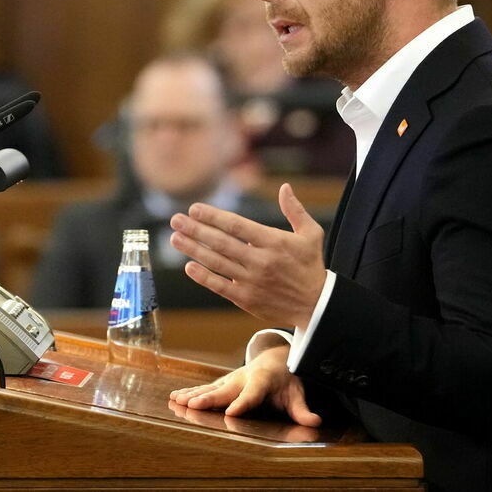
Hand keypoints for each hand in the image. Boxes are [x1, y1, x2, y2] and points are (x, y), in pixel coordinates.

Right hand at [168, 343, 321, 426]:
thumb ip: (303, 409)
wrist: (276, 358)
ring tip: (178, 400)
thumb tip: (316, 423)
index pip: (253, 394)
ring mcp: (231, 379)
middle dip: (209, 398)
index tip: (231, 413)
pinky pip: (205, 388)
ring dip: (193, 394)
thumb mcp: (298, 393)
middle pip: (225, 390)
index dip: (243, 403)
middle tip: (193, 405)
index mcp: (262, 381)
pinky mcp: (223, 382)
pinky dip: (189, 391)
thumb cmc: (287, 379)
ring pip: (211, 388)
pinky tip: (174, 397)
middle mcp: (243, 378)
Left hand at [170, 183, 325, 327]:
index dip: (213, 216)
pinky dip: (203, 276)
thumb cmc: (310, 265)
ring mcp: (252, 281)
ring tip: (175, 238)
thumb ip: (295, 210)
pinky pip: (220, 285)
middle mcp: (260, 260)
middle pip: (221, 242)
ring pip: (216, 262)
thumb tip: (285, 187)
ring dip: (193, 249)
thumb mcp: (311, 234)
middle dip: (195, 229)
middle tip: (175, 219)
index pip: (236, 225)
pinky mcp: (246, 299)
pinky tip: (189, 265)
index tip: (194, 208)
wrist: (316, 304)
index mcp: (273, 241)